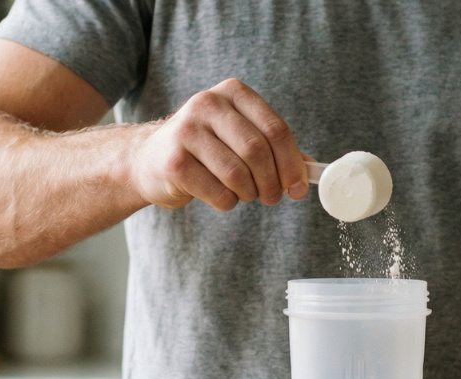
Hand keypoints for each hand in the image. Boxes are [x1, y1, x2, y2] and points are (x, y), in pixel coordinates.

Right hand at [130, 78, 307, 210]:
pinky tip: (221, 196)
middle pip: (258, 151)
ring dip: (250, 194)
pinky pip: (219, 192)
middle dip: (272, 183)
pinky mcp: (174, 162)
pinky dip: (228, 202)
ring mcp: (187, 131)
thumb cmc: (207, 150)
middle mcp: (207, 104)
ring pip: (238, 174)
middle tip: (273, 197)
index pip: (276, 129)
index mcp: (233, 93)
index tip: (298, 187)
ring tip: (245, 194)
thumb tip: (311, 170)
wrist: (149, 160)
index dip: (292, 163)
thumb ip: (276, 149)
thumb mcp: (240, 137)